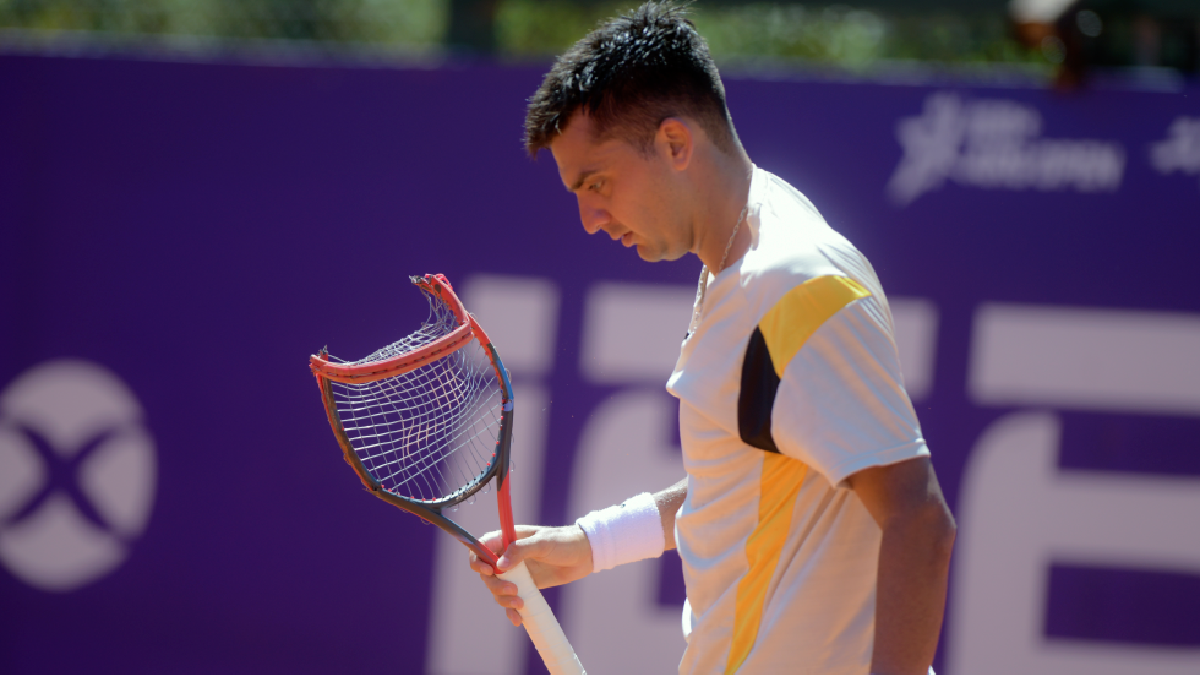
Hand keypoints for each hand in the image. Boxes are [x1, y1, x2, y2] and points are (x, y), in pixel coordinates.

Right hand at [468, 524, 593, 626]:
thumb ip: (520, 550)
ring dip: (503, 599)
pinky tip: (518, 619)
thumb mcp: (543, 543)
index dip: (478, 559)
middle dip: (495, 585)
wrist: (584, 555)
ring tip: (521, 603)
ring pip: (497, 589)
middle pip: (487, 573)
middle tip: (512, 590)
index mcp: (508, 539)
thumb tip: (499, 565)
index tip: (488, 571)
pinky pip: (510, 600)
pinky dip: (511, 610)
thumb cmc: (564, 542)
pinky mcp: (524, 586)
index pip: (482, 547)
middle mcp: (508, 556)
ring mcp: (516, 572)